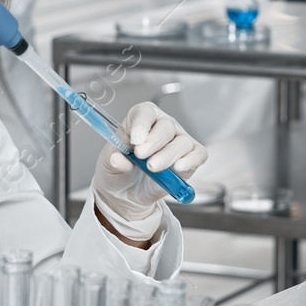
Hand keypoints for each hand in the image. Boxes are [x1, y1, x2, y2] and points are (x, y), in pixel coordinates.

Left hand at [91, 102, 206, 244]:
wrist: (126, 192)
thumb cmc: (119, 170)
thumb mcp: (107, 164)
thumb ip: (113, 160)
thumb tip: (119, 159)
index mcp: (141, 119)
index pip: (146, 112)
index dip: (141, 124)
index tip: (135, 140)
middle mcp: (162, 126)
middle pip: (166, 126)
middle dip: (153, 142)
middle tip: (141, 156)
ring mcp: (178, 141)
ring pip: (182, 142)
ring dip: (168, 155)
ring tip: (153, 167)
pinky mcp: (189, 159)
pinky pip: (198, 154)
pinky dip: (191, 161)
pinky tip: (178, 168)